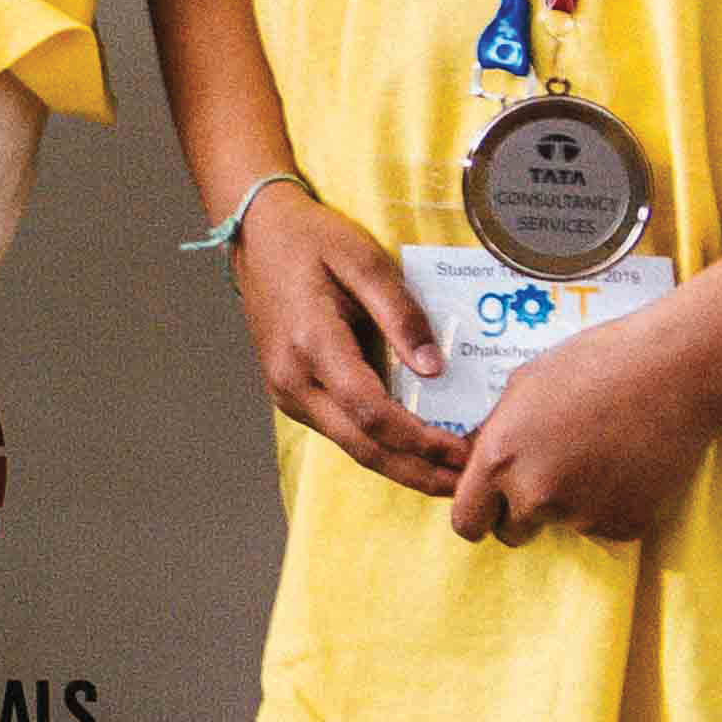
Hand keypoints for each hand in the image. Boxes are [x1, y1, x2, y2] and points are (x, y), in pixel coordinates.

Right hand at [222, 186, 464, 497]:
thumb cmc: (312, 240)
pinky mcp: (291, 393)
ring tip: (448, 475)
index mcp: (311, 344)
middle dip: (416, 472)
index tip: (462, 451)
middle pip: (360, 446)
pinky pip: (340, 430)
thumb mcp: (363, 259)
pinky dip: (379, 446)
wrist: (256, 234)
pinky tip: (413, 450)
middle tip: (465, 486)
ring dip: (400, 466)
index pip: (371, 411)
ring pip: (349, 445)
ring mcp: (286, 392)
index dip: (419, 440)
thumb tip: (434, 368)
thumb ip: (400, 313)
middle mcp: (292, 380)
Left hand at [441, 292, 721, 546]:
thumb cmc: (597, 362)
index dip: (480, 515)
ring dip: (575, 503)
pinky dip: (615, 505)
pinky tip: (630, 463)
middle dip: (526, 512)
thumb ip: (496, 431)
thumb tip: (480, 456)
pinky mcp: (624, 525)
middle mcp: (534, 494)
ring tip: (603, 452)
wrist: (673, 370)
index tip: (494, 508)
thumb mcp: (525, 384)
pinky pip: (607, 526)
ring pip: (564, 525)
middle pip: (512, 532)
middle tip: (558, 472)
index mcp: (500, 457)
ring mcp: (581, 514)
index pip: (466, 522)